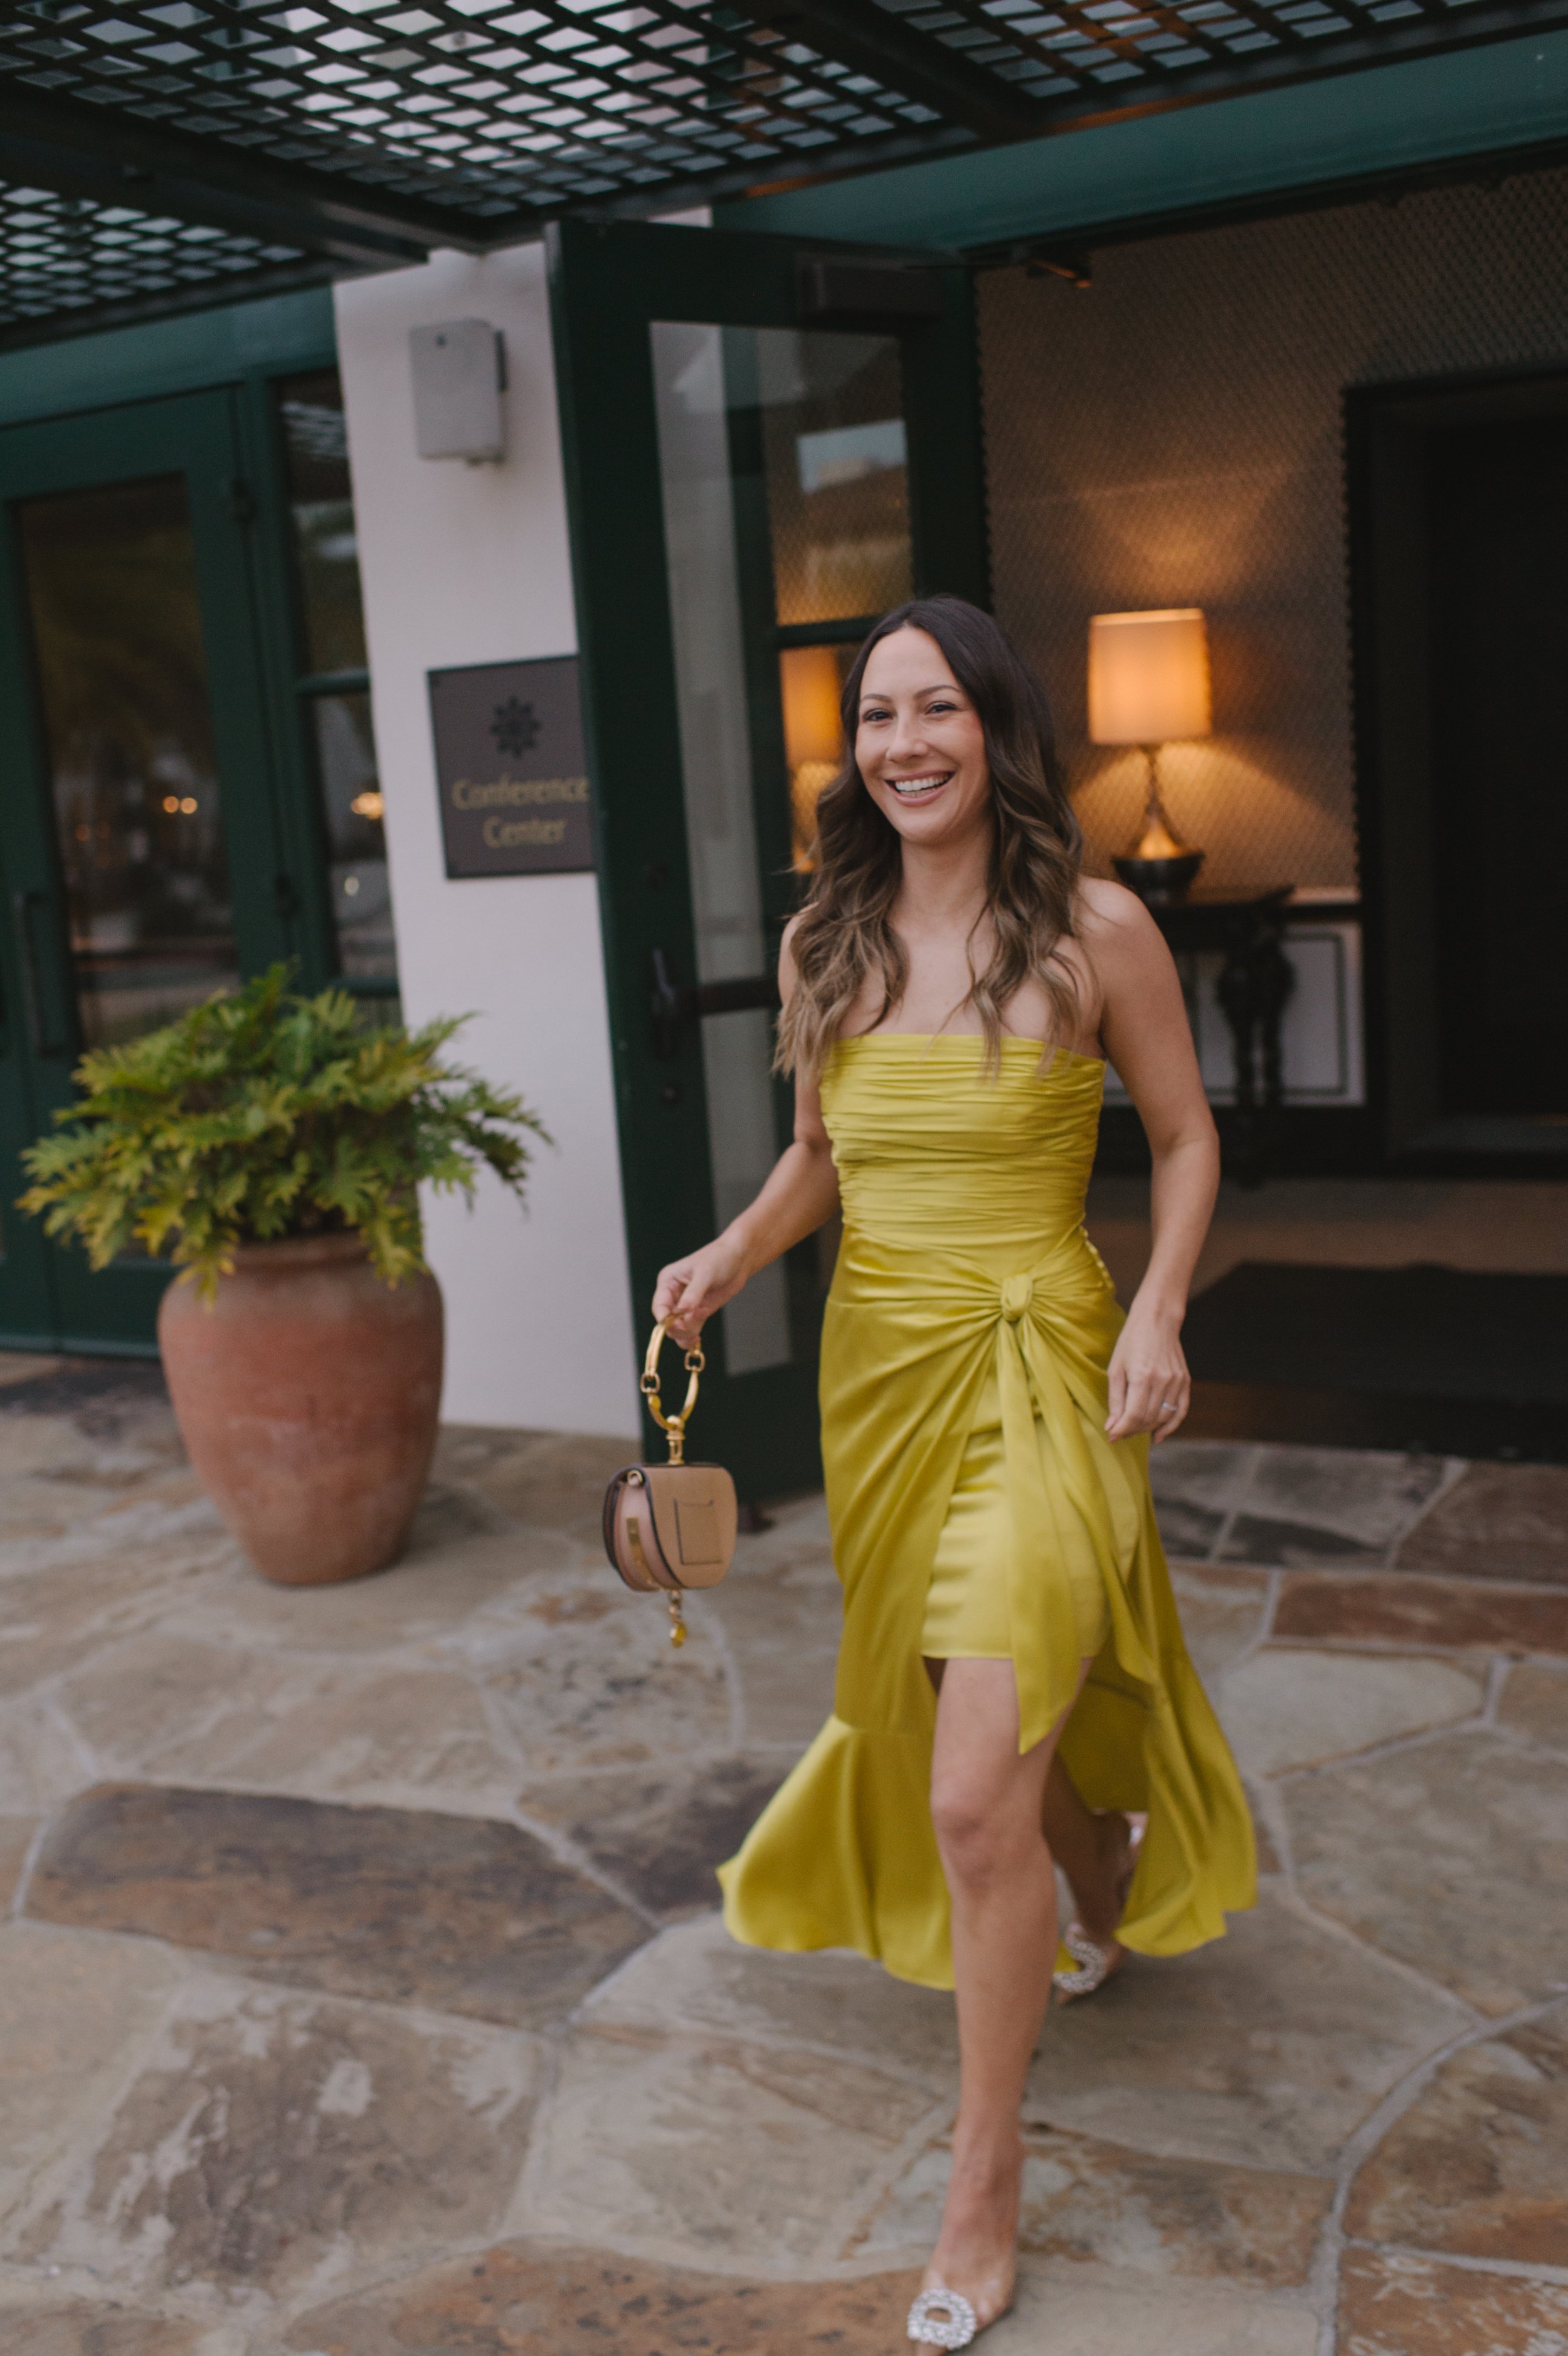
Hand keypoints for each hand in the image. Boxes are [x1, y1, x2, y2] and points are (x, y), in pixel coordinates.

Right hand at [652, 1232, 749, 1347]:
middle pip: (667, 1322)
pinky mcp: (698, 1311)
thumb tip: (683, 1310)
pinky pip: (689, 1330)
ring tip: (703, 1315)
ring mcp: (686, 1305)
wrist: (739, 1259)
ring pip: (677, 1329)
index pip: (659, 1307)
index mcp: (668, 1281)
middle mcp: (673, 1295)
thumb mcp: (706, 1273)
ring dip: (687, 1333)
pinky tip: (699, 1337)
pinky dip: (692, 1336)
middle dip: (680, 1326)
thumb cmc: (720, 1258)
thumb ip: (694, 1293)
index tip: (679, 1325)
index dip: (665, 1320)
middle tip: (698, 1316)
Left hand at [1105, 1300, 1189, 1443]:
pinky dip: (1171, 1426)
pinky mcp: (1185, 1381)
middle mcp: (1162, 1381)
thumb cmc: (1131, 1341)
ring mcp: (1176, 1382)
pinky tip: (1158, 1435)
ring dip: (1147, 1428)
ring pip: (1163, 1418)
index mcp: (1142, 1376)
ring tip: (1134, 1429)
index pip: (1134, 1415)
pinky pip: (1181, 1411)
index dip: (1122, 1430)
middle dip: (1132, 1430)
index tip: (1112, 1436)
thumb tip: (1112, 1426)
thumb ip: (1115, 1399)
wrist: (1157, 1320)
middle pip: (1148, 1419)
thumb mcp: (1115, 1368)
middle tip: (1120, 1432)